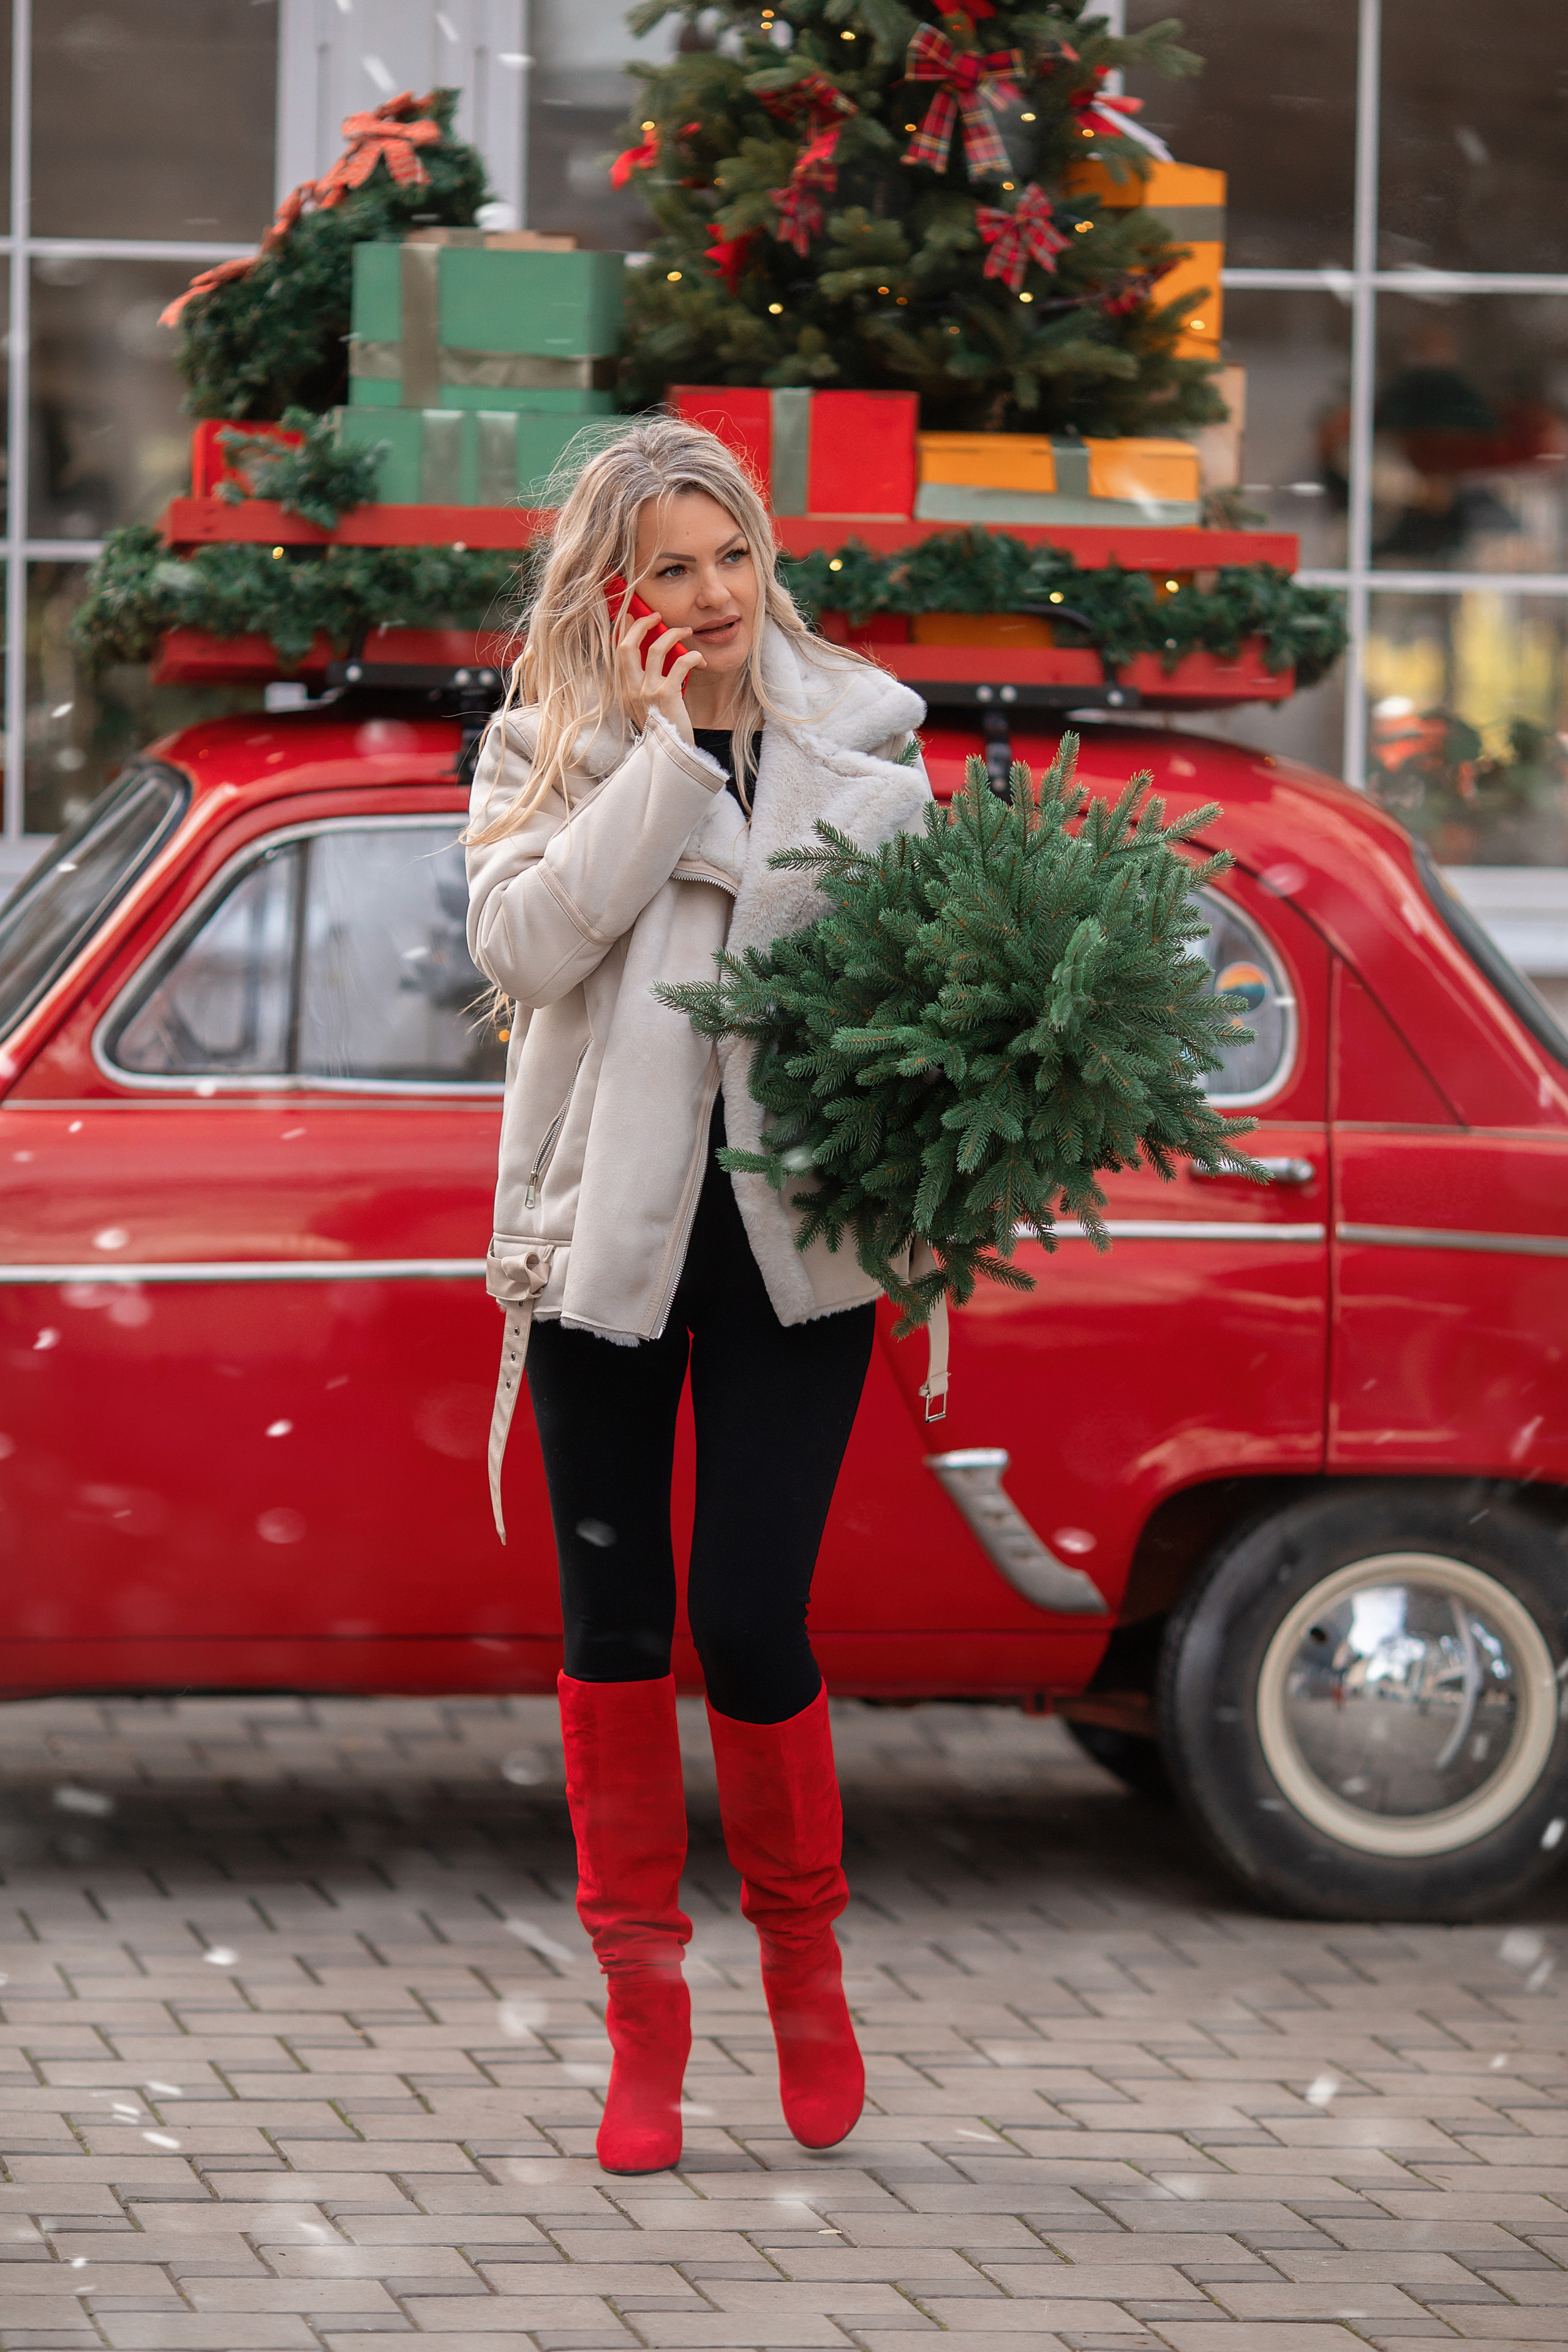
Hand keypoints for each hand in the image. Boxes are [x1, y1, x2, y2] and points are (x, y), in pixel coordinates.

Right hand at [616, 611, 704, 741]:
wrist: (671, 757)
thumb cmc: (664, 730)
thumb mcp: (647, 706)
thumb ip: (645, 684)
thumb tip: (651, 657)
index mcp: (625, 691)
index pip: (619, 653)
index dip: (625, 630)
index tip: (633, 615)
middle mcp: (632, 690)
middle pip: (628, 645)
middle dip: (642, 624)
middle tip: (657, 616)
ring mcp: (647, 692)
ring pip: (655, 649)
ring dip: (672, 634)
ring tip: (686, 631)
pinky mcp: (667, 695)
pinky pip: (680, 663)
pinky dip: (693, 656)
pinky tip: (700, 660)